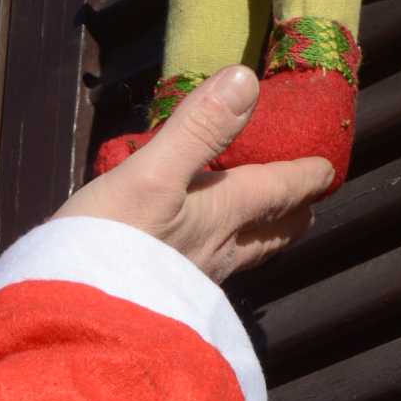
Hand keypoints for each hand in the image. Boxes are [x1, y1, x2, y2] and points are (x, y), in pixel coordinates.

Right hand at [59, 70, 333, 283]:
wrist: (72, 320)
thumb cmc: (110, 242)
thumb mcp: (151, 173)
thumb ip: (198, 129)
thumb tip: (246, 80)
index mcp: (223, 215)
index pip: (280, 191)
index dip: (306, 176)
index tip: (328, 170)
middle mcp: (219, 251)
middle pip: (271, 232)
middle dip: (293, 214)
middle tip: (308, 204)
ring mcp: (193, 280)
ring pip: (243, 255)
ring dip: (260, 237)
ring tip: (263, 226)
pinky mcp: (164, 300)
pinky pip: (208, 272)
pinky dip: (220, 255)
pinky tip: (198, 256)